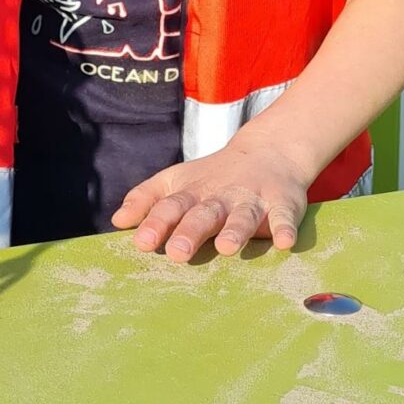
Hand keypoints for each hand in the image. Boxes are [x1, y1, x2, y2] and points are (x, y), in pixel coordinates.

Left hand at [111, 135, 308, 260]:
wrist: (269, 150)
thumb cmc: (213, 177)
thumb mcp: (176, 181)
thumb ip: (147, 199)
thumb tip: (118, 221)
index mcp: (192, 193)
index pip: (170, 207)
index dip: (156, 223)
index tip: (142, 241)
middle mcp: (220, 196)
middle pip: (204, 214)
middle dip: (191, 231)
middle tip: (177, 252)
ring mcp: (252, 199)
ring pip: (242, 215)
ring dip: (235, 230)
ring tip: (227, 248)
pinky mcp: (283, 204)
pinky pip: (284, 217)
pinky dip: (285, 228)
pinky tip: (285, 242)